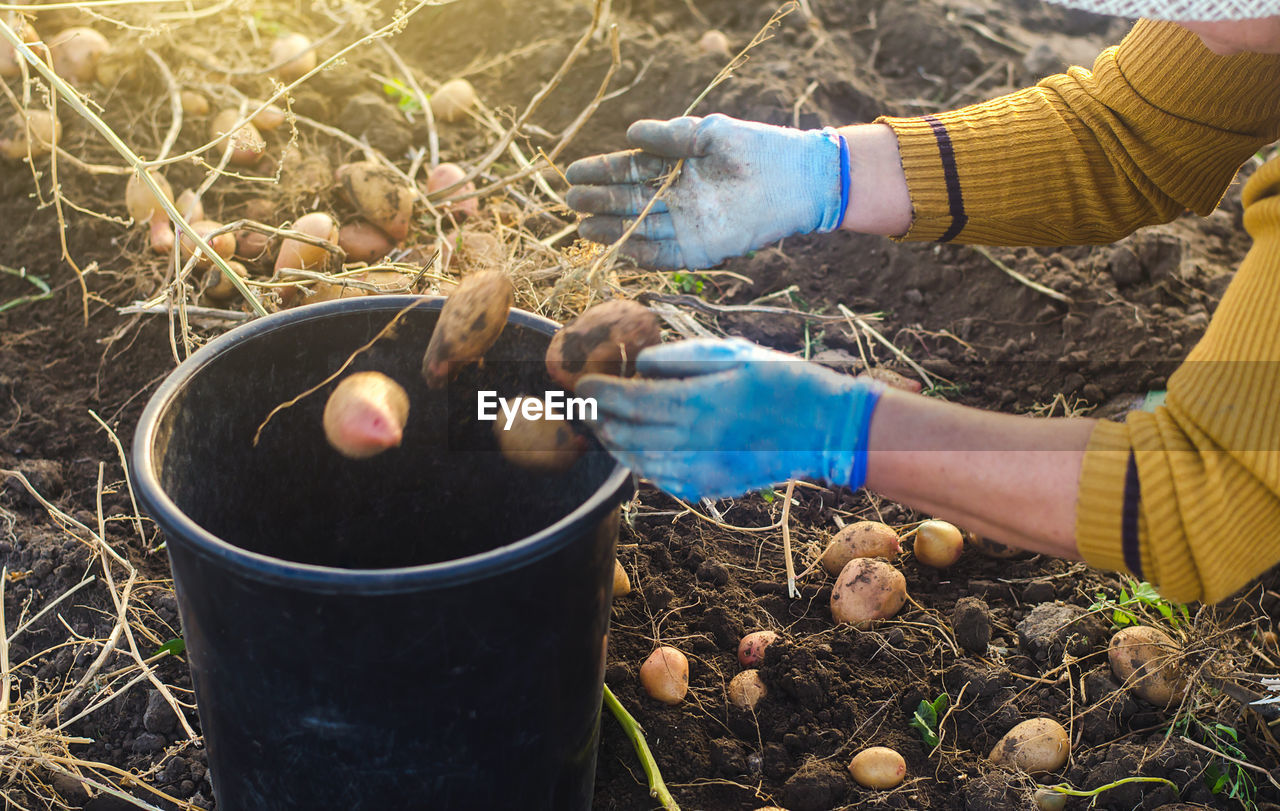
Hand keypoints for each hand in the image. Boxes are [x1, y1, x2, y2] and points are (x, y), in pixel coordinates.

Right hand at [564, 114, 848, 268]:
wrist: (798, 180)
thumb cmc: (757, 148)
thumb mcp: (711, 133)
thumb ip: (672, 135)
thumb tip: (630, 134)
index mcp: (675, 166)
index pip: (630, 169)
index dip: (602, 171)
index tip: (574, 172)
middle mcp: (676, 197)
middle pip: (629, 201)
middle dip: (599, 201)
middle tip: (571, 201)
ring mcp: (687, 224)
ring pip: (640, 229)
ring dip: (611, 230)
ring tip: (583, 227)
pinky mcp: (701, 249)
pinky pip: (665, 255)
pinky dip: (642, 255)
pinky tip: (618, 250)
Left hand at [575, 338, 882, 500]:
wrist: (824, 427)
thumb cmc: (782, 380)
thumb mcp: (732, 354)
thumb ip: (681, 358)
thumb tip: (639, 366)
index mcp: (697, 403)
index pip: (627, 401)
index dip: (598, 394)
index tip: (583, 384)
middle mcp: (693, 441)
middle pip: (625, 435)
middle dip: (599, 420)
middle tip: (587, 406)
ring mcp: (701, 469)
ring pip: (638, 462)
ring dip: (616, 445)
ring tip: (606, 427)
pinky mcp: (711, 486)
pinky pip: (662, 479)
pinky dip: (642, 465)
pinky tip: (640, 450)